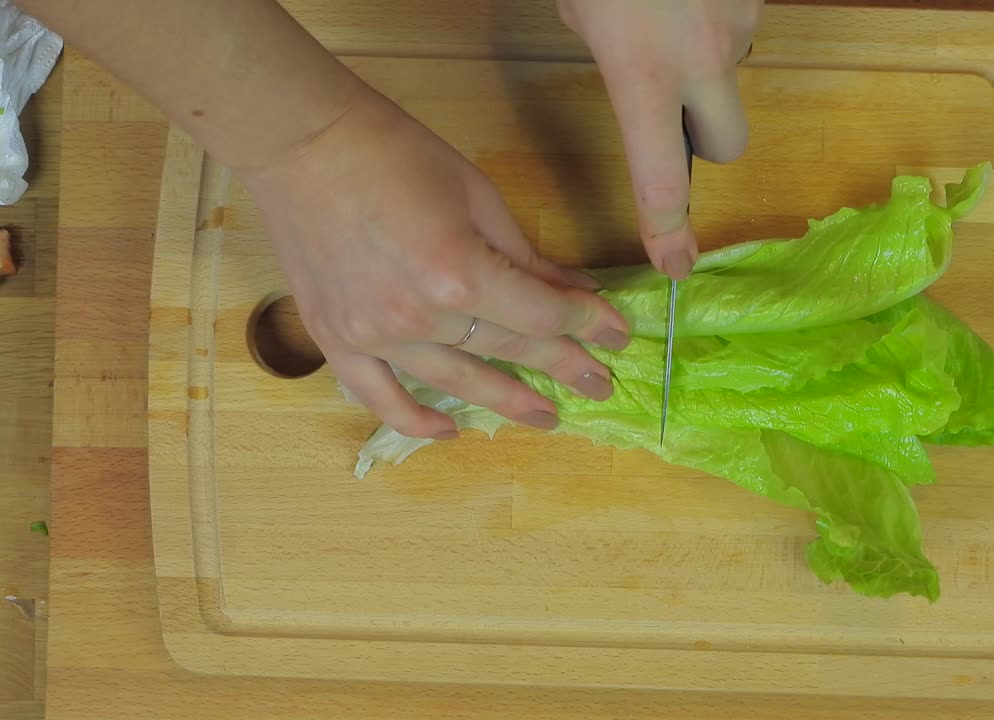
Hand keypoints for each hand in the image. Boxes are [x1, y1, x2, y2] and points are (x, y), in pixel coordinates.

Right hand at [239, 88, 630, 438]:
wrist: (300, 142)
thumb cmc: (394, 152)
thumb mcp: (477, 194)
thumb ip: (526, 256)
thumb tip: (574, 292)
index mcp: (461, 273)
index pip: (542, 315)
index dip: (587, 325)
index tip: (617, 335)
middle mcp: (420, 318)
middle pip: (509, 350)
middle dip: (563, 366)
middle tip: (598, 385)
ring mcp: (374, 337)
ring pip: (456, 381)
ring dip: (507, 402)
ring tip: (546, 417)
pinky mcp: (337, 341)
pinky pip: (380, 398)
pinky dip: (416, 421)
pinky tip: (451, 431)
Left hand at [558, 0, 761, 278]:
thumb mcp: (579, 7)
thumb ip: (604, 52)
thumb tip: (621, 64)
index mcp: (643, 74)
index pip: (662, 182)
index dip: (668, 231)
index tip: (674, 264)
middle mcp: (703, 62)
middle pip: (728, 147)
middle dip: (705, 140)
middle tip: (672, 106)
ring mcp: (739, 27)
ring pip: (732, 81)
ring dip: (706, 69)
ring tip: (671, 17)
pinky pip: (738, 29)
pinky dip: (715, 20)